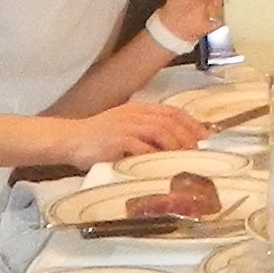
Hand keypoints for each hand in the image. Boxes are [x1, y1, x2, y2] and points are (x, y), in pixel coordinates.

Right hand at [29, 100, 204, 172]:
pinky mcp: (117, 140)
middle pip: (169, 121)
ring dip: (175, 145)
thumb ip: (143, 133)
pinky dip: (155, 155)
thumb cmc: (96, 138)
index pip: (170, 111)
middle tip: (198, 150)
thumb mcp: (123, 128)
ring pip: (159, 131)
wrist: (69, 139)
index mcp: (137, 109)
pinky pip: (142, 146)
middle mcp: (134, 114)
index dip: (190, 123)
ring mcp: (125, 126)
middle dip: (187, 135)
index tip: (204, 135)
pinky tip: (163, 163)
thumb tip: (169, 146)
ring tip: (184, 157)